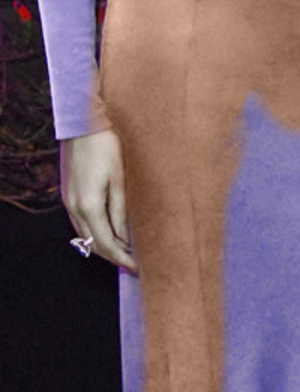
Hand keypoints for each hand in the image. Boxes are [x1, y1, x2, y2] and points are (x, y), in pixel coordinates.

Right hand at [61, 129, 136, 271]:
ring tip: (124, 252)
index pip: (106, 244)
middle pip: (93, 245)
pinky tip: (108, 232)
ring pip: (84, 236)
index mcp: (89, 206)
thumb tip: (126, 237)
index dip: (123, 259)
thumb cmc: (108, 146)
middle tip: (134, 264)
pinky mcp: (68, 194)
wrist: (84, 124)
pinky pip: (80, 223)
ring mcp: (68, 201)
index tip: (139, 267)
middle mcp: (74, 208)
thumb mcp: (120, 179)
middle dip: (113, 257)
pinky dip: (94, 233)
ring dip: (103, 246)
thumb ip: (121, 210)